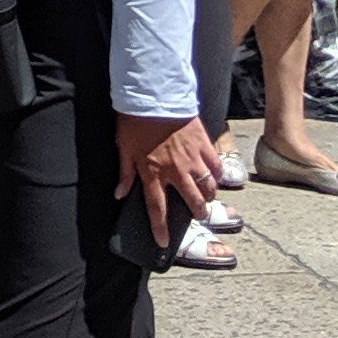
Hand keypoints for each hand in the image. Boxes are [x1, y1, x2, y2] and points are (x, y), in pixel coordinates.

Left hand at [115, 109, 220, 249]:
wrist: (153, 95)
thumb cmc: (135, 121)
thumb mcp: (123, 147)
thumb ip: (124, 173)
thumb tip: (119, 194)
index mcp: (153, 172)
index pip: (156, 208)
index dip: (160, 228)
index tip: (163, 243)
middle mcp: (175, 170)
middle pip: (192, 202)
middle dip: (198, 213)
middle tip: (199, 215)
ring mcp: (193, 159)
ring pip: (208, 187)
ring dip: (209, 195)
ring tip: (207, 197)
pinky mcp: (204, 145)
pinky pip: (217, 166)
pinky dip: (218, 175)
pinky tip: (216, 177)